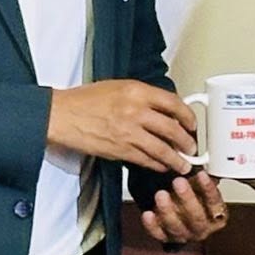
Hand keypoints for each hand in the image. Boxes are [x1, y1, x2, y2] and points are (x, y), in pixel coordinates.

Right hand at [48, 80, 198, 173]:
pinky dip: (158, 165)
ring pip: (163, 149)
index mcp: (136, 91)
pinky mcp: (121, 150)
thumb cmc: (85, 100)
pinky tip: (163, 166)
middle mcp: (136, 110)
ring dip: (177, 159)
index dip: (188, 116)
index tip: (192, 123)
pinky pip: (147, 160)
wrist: (63, 115)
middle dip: (187, 142)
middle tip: (191, 148)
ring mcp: (129, 132)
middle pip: (173, 129)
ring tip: (183, 165)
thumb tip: (162, 109)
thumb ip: (140, 96)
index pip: (173, 103)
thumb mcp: (117, 87)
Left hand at [140, 173, 227, 244]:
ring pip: (177, 227)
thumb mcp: (200, 187)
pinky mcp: (166, 238)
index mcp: (216, 216)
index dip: (209, 189)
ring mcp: (184, 235)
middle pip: (197, 218)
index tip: (201, 174)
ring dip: (168, 211)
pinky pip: (159, 234)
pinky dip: (152, 225)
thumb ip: (201, 180)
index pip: (215, 204)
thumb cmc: (193, 197)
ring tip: (161, 195)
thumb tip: (203, 164)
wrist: (180, 214)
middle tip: (179, 182)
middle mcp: (202, 228)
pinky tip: (148, 214)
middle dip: (187, 199)